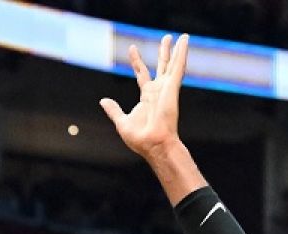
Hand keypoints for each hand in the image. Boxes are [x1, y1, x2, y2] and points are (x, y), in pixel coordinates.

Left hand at [100, 34, 188, 159]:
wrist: (152, 144)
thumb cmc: (139, 138)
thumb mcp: (122, 122)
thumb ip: (114, 110)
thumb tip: (103, 101)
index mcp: (147, 96)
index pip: (142, 74)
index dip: (137, 61)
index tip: (132, 48)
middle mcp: (158, 90)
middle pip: (161, 66)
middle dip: (164, 52)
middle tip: (167, 38)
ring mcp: (166, 88)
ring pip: (172, 64)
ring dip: (177, 50)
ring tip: (181, 36)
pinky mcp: (172, 88)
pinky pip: (178, 67)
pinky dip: (182, 54)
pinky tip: (184, 42)